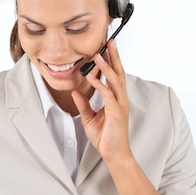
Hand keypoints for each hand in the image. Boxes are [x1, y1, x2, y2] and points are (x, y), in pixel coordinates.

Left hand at [72, 39, 131, 163]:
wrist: (114, 154)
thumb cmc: (106, 137)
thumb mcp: (89, 118)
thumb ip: (83, 104)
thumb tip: (75, 92)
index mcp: (115, 99)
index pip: (114, 76)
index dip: (111, 61)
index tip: (106, 48)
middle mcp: (120, 99)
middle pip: (119, 73)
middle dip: (114, 56)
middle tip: (110, 41)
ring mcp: (120, 105)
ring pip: (115, 80)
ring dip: (106, 66)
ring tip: (98, 54)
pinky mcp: (116, 113)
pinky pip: (108, 95)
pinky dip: (100, 84)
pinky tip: (91, 77)